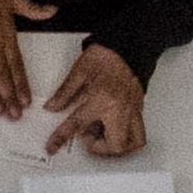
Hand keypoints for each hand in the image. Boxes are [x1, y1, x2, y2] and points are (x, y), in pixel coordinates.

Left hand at [41, 42, 147, 156]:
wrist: (129, 45)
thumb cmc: (107, 55)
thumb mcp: (79, 72)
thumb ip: (64, 93)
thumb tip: (53, 107)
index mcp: (102, 99)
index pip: (77, 126)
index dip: (60, 138)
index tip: (53, 146)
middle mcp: (121, 109)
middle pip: (116, 145)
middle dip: (99, 148)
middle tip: (86, 136)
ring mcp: (133, 110)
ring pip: (134, 143)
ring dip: (117, 146)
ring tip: (102, 135)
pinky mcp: (139, 108)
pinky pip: (138, 131)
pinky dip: (125, 136)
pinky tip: (112, 126)